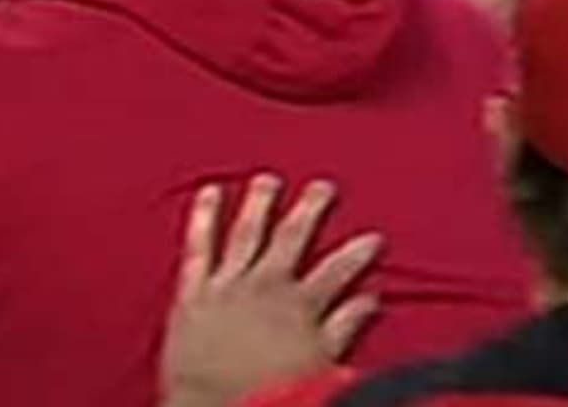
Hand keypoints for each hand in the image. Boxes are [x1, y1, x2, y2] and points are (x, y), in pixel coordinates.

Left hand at [159, 176, 381, 406]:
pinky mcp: (194, 293)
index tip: (373, 238)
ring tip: (266, 181)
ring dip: (259, 204)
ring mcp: (228, 285)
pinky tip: (209, 194)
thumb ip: (345, 327)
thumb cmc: (270, 393)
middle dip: (310, 209)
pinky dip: (204, 219)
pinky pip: (199, 248)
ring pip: (247, 232)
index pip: (339, 269)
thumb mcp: (322, 364)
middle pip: (293, 237)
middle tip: (322, 186)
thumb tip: (370, 299)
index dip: (359, 252)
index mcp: (301, 304)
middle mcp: (266, 284)